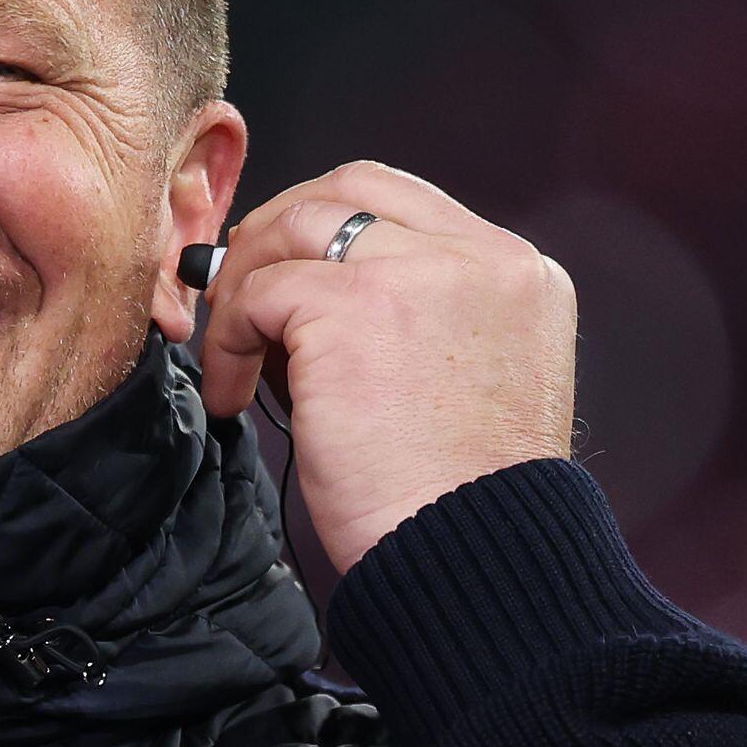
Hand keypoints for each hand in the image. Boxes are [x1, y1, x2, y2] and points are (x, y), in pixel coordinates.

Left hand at [196, 160, 578, 575]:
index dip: (328, 227)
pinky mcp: (351, 306)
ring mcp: (417, 273)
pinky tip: (231, 396)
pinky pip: (258, 293)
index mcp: (519, 274)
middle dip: (279, 230)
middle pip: (349, 189)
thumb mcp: (464, 381)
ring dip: (245, 284)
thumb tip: (293, 287)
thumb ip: (411, 317)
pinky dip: (227, 340)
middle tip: (238, 291)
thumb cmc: (454, 500)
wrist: (469, 557)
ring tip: (232, 353)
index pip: (403, 202)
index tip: (286, 274)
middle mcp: (480, 259)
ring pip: (296, 227)